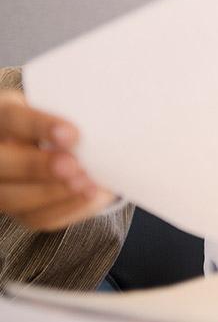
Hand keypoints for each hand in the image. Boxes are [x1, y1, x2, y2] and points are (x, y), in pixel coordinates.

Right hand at [0, 90, 114, 230]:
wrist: (50, 139)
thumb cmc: (58, 117)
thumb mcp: (58, 104)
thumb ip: (71, 112)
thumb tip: (104, 121)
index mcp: (2, 117)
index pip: (13, 119)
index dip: (39, 127)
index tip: (71, 134)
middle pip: (3, 164)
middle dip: (39, 167)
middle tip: (74, 166)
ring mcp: (1, 185)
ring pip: (15, 197)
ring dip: (54, 193)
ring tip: (88, 185)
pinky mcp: (18, 209)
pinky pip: (37, 217)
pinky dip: (67, 208)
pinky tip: (91, 196)